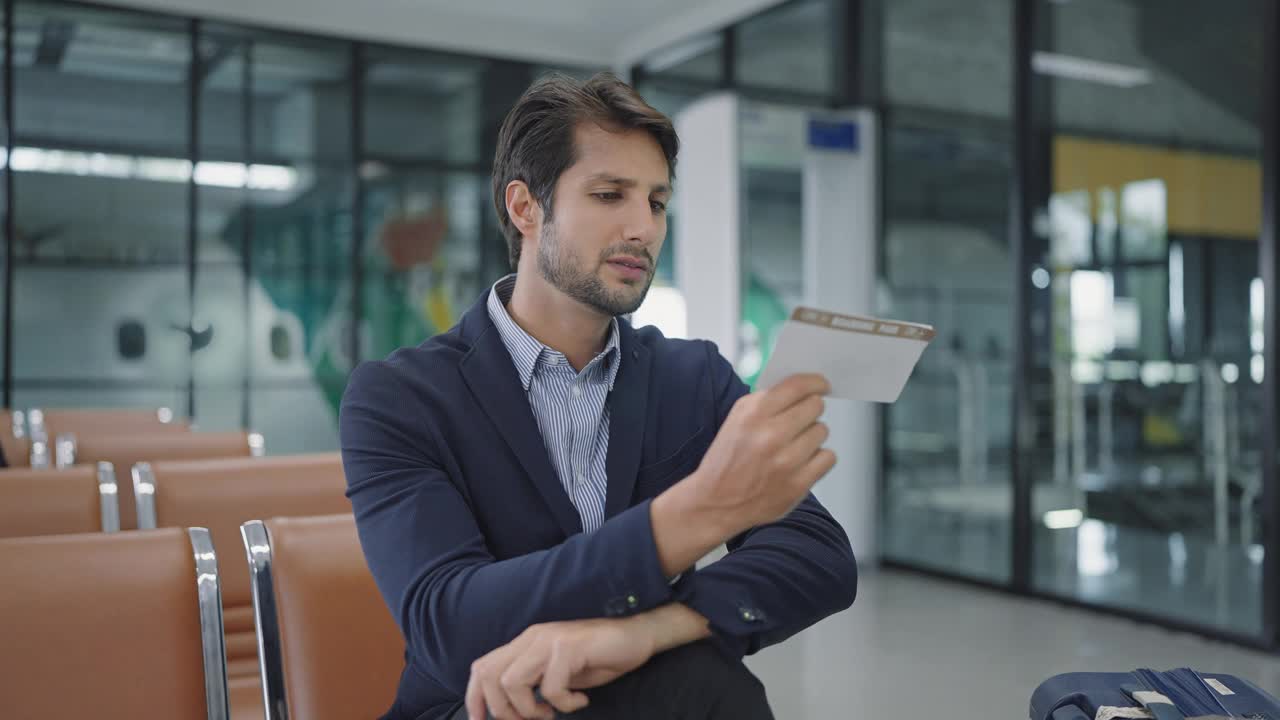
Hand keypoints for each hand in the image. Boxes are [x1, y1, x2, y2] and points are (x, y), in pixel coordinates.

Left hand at [465, 617, 654, 719]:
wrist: (637, 636)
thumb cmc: (599, 658)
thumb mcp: (558, 673)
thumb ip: (533, 683)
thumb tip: (509, 710)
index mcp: (525, 643)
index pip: (482, 668)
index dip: (475, 698)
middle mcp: (532, 637)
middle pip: (489, 676)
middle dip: (502, 710)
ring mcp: (549, 640)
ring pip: (512, 682)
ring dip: (529, 709)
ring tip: (553, 712)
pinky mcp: (568, 647)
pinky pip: (550, 687)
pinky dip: (564, 703)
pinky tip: (581, 700)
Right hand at [680, 372, 835, 532]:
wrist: (716, 503)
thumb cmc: (726, 461)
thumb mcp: (736, 420)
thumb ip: (766, 401)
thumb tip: (801, 389)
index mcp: (753, 414)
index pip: (798, 386)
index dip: (815, 382)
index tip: (822, 385)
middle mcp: (771, 435)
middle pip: (815, 406)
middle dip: (809, 410)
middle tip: (800, 420)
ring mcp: (787, 461)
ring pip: (822, 431)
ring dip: (812, 436)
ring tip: (794, 446)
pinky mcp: (798, 484)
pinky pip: (828, 457)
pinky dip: (818, 458)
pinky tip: (802, 462)